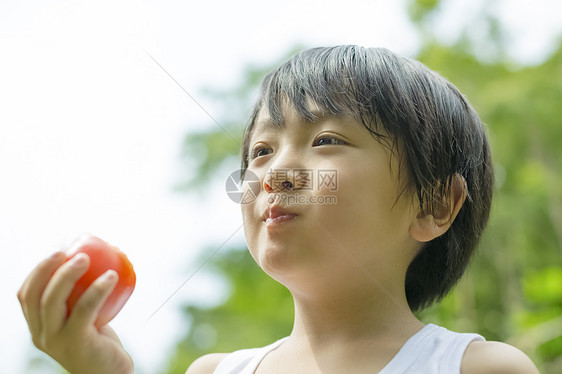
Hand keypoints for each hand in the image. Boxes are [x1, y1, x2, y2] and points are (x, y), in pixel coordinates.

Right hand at [17, 251, 133, 373]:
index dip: (37, 271)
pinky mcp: (77, 342)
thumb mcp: (82, 319)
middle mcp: (41, 335)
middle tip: (69, 251)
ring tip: (87, 257)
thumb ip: (78, 299)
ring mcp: (56, 341)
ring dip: (68, 274)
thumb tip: (94, 258)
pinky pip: (85, 309)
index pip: (26, 296)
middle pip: (35, 295)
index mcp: (38, 327)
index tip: (57, 253)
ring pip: (53, 301)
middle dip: (47, 268)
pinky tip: (112, 276)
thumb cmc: (99, 342)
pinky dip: (97, 289)